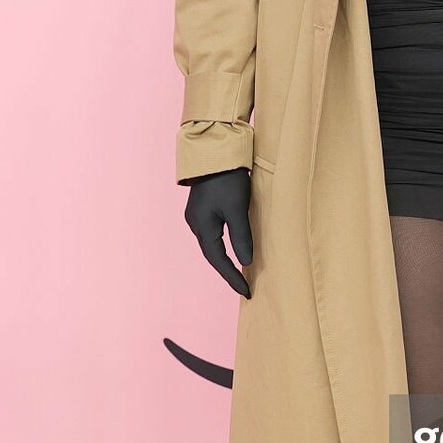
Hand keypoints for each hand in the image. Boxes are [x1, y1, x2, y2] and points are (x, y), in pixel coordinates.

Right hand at [182, 167, 252, 297]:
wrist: (215, 151)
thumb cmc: (226, 179)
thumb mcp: (237, 208)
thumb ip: (241, 236)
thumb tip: (246, 262)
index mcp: (202, 225)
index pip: (218, 260)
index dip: (232, 277)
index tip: (246, 291)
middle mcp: (196, 223)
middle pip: (212, 254)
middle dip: (227, 271)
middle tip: (243, 286)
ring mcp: (197, 215)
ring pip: (211, 244)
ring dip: (224, 259)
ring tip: (239, 272)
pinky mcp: (203, 207)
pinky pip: (213, 233)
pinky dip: (223, 245)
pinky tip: (232, 247)